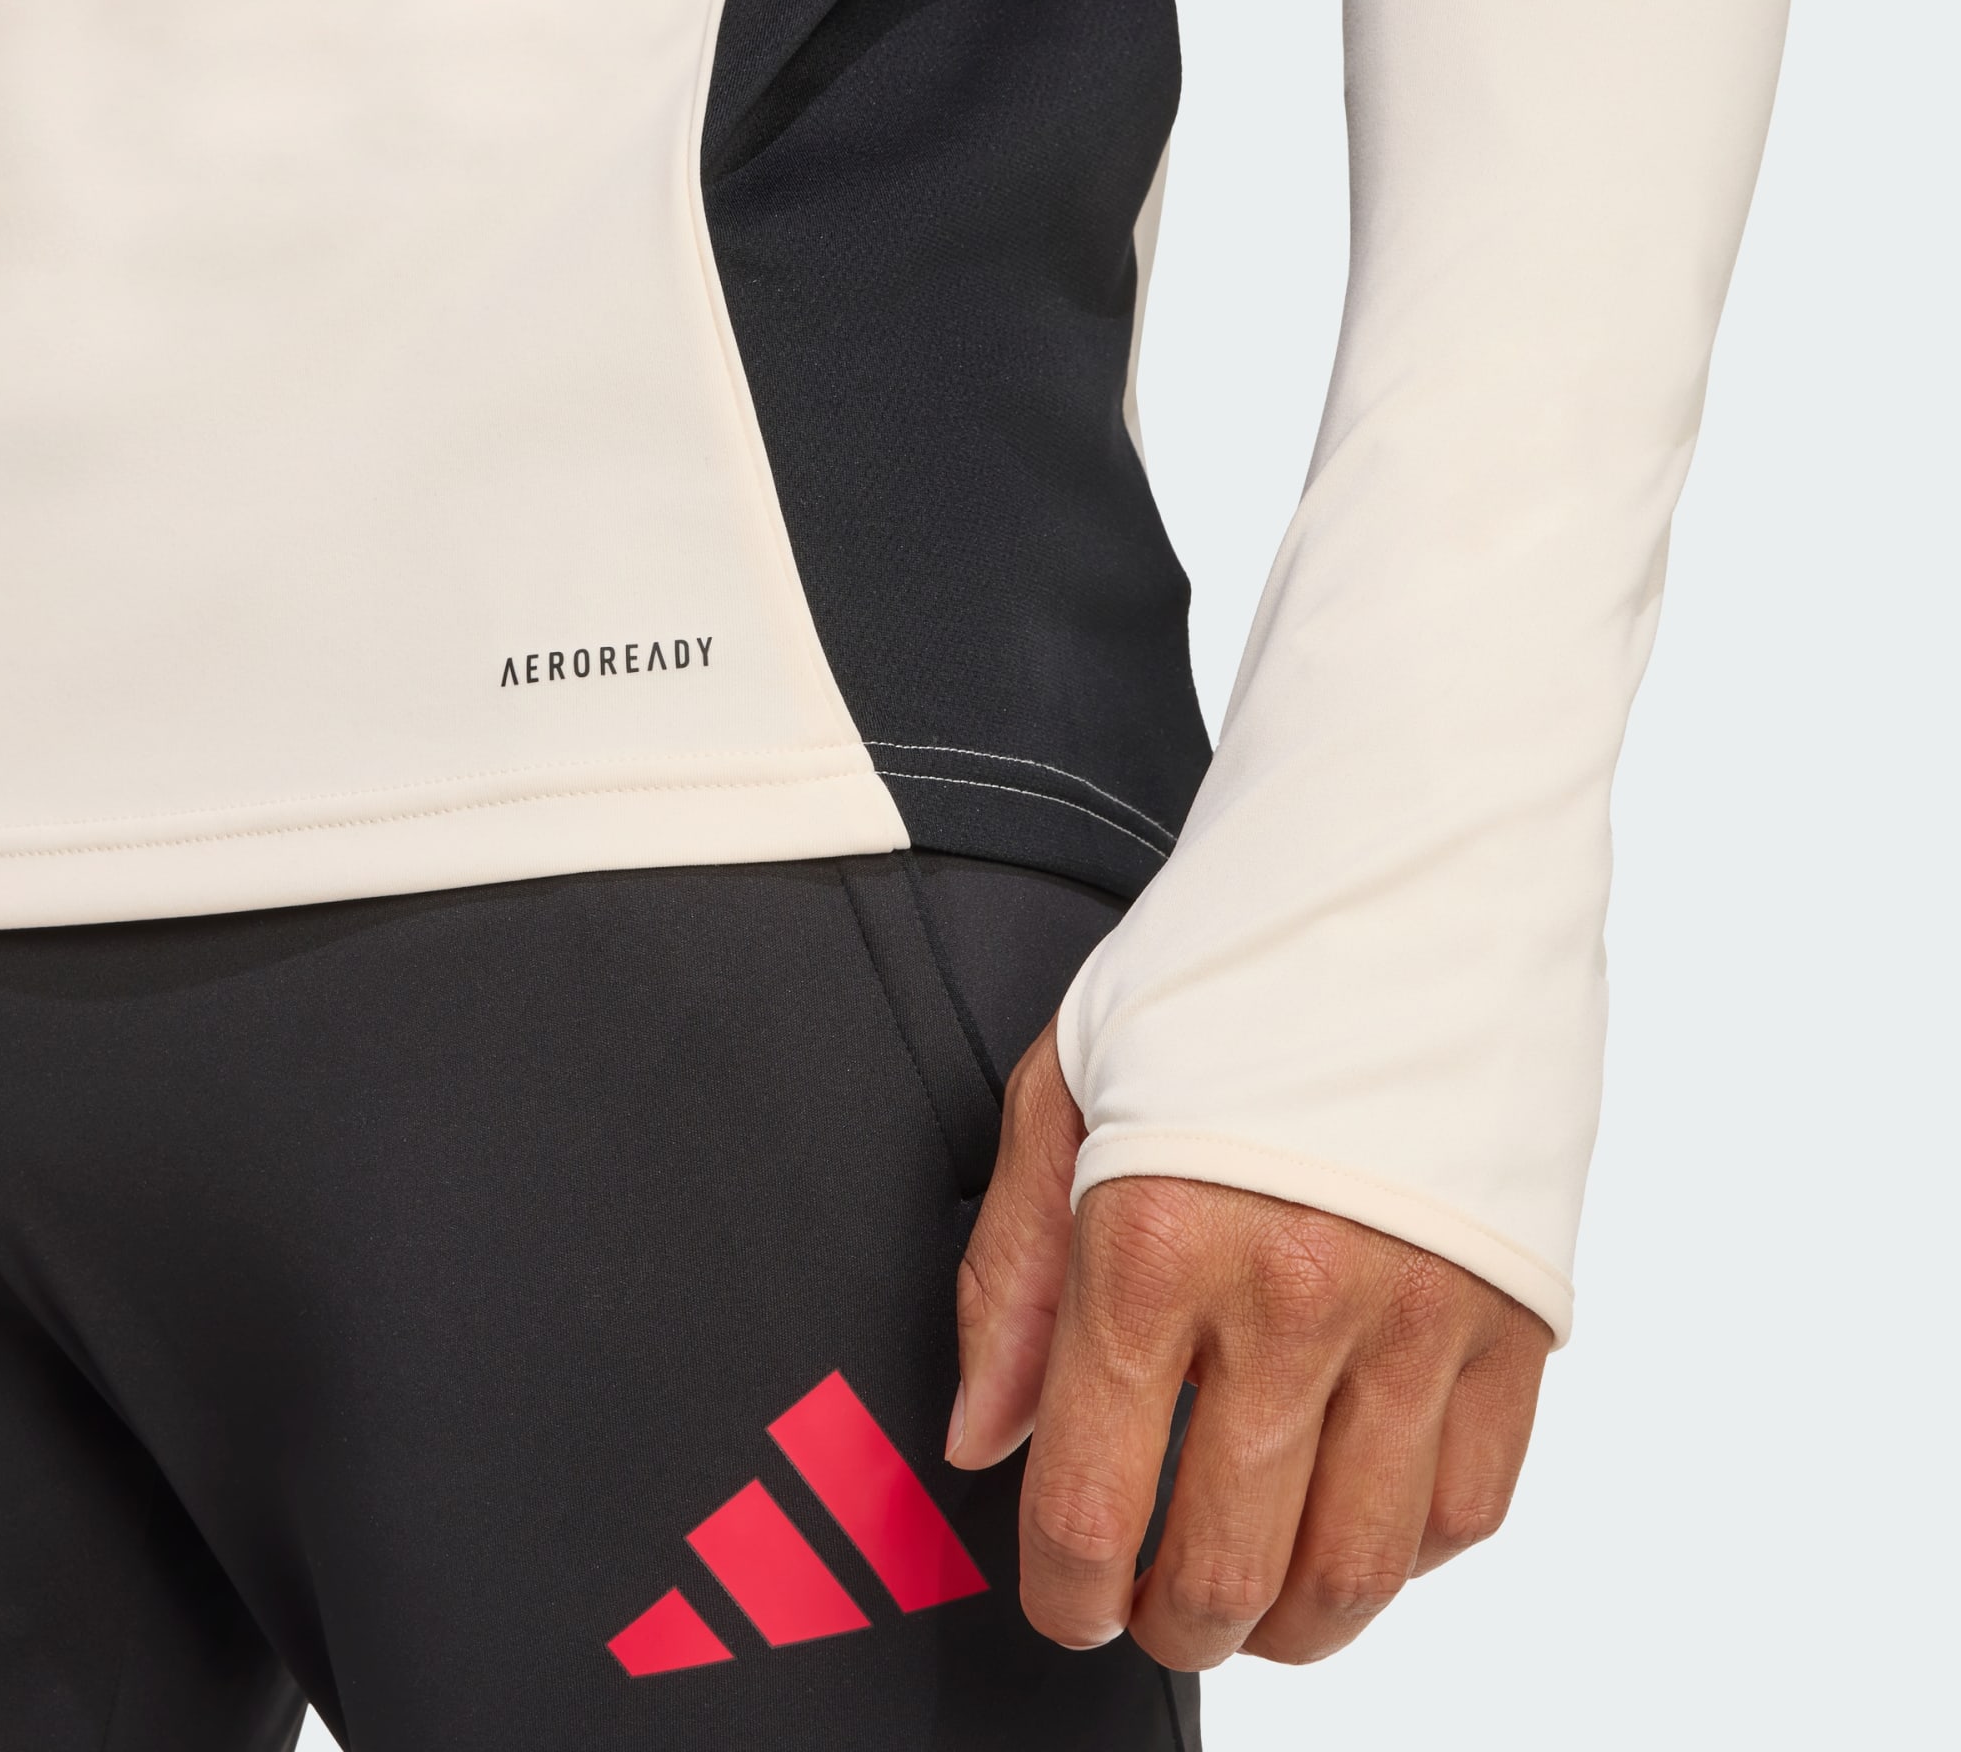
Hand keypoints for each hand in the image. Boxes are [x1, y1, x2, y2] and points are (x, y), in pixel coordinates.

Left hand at [948, 1020, 1551, 1669]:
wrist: (1402, 878)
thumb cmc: (1219, 975)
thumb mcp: (1062, 1091)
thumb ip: (1009, 1276)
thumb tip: (986, 1437)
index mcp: (1156, 1239)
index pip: (1094, 1504)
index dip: (1063, 1594)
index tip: (1062, 1600)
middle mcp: (1295, 1294)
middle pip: (1226, 1572)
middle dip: (1166, 1627)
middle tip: (1147, 1607)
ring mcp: (1422, 1314)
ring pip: (1356, 1572)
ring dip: (1288, 1625)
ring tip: (1249, 1595)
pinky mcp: (1520, 1315)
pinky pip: (1466, 1506)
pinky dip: (1401, 1550)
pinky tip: (1351, 1512)